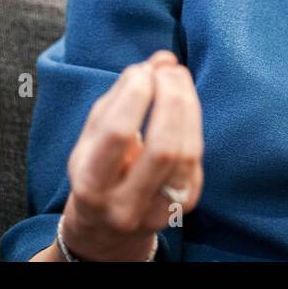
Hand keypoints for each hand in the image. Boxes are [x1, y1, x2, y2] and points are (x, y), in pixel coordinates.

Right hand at [58, 50, 203, 259]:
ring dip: (187, 105)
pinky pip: (195, 157)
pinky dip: (192, 121)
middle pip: (163, 147)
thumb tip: (161, 60)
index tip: (142, 71)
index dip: (135, 95)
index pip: (118, 134)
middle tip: (168, 69)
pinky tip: (184, 100)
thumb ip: (122, 96)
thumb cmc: (97, 170)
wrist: (107, 229)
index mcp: (92, 186)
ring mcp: (160, 211)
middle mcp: (126, 205)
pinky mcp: (185, 205)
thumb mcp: (93, 136)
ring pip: (186, 152)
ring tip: (177, 76)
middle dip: (170, 98)